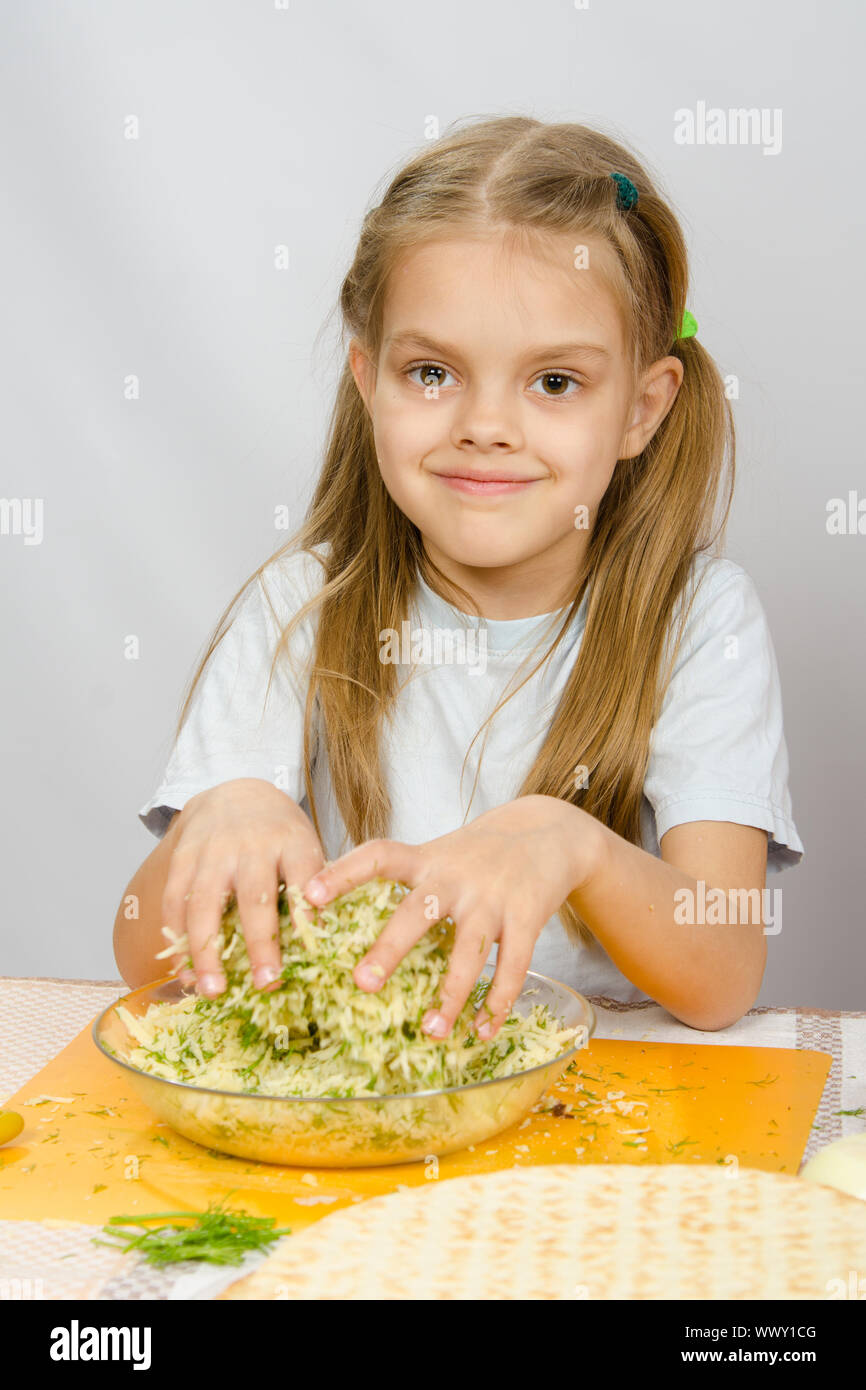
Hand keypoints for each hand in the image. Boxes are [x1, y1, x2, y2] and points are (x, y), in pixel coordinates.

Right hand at [161, 778, 324, 996]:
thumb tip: (321, 949)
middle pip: (255, 895)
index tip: (312, 949)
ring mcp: (213, 850)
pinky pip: (175, 902)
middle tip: (266, 983)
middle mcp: (252, 844)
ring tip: (211, 991)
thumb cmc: (279, 835)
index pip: (303, 876)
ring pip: (206, 903)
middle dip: (261, 942)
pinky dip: (177, 940)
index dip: (308, 911)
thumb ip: (313, 889)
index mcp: (291, 841)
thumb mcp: (304, 848)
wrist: (236, 792)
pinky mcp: (182, 858)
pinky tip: (184, 971)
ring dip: (206, 951)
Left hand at [303, 795, 600, 1038]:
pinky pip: (513, 969)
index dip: (342, 874)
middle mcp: (456, 878)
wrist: (549, 833)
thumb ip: (402, 876)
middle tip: (362, 983)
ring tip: (430, 1031)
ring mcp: (493, 900)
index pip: (378, 857)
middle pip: (418, 913)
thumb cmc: (478, 854)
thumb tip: (340, 914)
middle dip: (390, 948)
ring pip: (468, 953)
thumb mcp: (438, 852)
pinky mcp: (527, 919)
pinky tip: (481, 1031)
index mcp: (427, 860)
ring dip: (450, 996)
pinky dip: (496, 1004)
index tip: (308, 895)